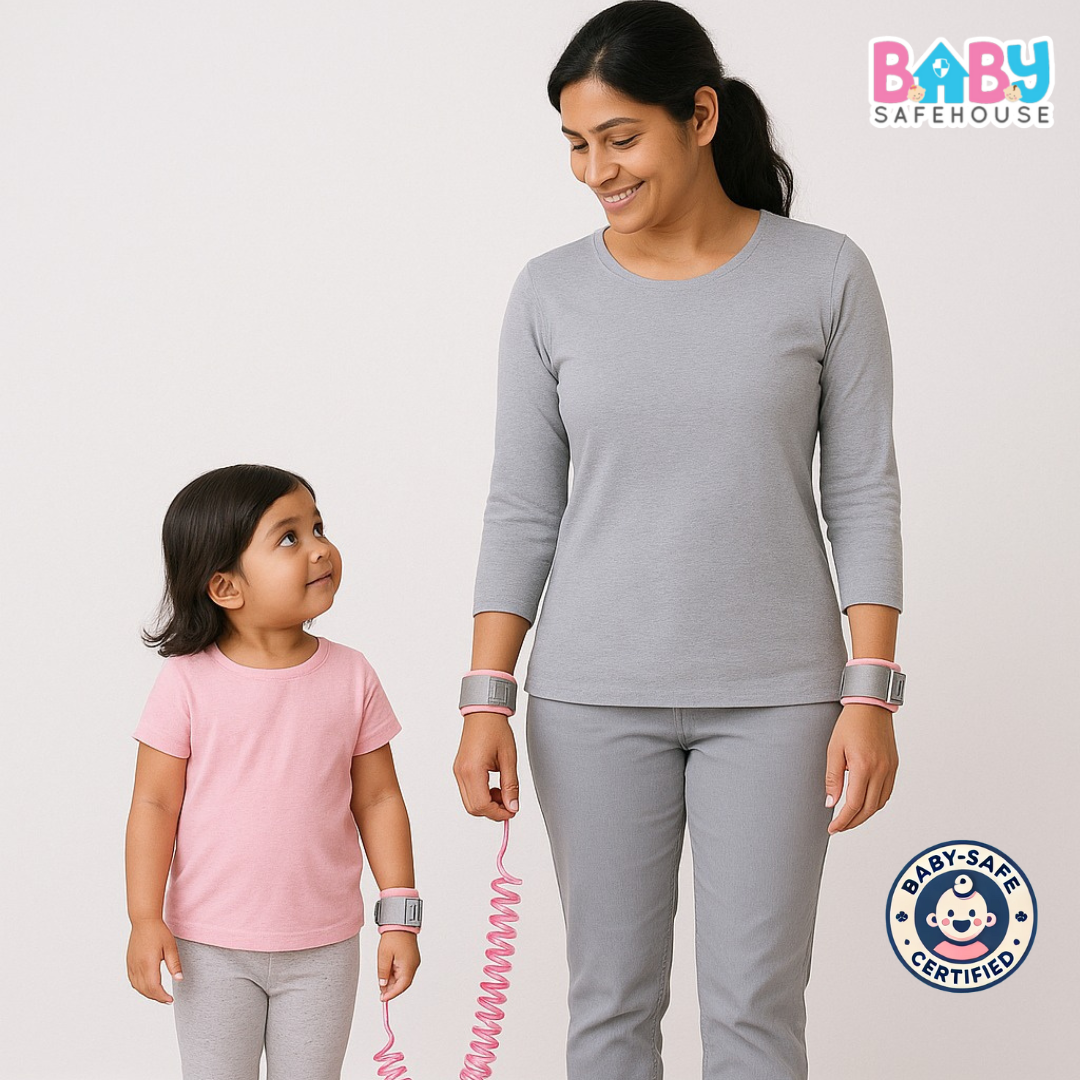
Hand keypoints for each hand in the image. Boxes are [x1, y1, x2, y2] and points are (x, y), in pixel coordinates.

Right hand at [126, 918, 182, 1003]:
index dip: (162, 997)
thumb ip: (174, 964)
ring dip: (148, 994)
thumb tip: (179, 979)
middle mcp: (137, 967)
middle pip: (145, 990)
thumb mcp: (170, 947)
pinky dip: (140, 988)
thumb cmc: (158, 932)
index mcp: (148, 964)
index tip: (170, 1000)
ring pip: (137, 987)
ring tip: (159, 995)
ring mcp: (131, 966)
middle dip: (156, 997)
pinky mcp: (129, 963)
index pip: (154, 988)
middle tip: (167, 999)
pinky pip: (133, 981)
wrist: (144, 921)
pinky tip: (147, 987)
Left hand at [378, 930, 420, 1001]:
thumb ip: (383, 973)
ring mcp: (413, 961)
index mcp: (408, 966)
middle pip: (403, 983)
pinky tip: (388, 971)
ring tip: (382, 978)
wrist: (400, 923)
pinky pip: (404, 970)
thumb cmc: (393, 936)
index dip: (391, 994)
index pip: (401, 987)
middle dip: (392, 988)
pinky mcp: (412, 957)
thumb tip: (383, 985)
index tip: (383, 999)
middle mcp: (413, 965)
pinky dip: (396, 974)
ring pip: (403, 977)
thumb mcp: (384, 956)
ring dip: (393, 980)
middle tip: (381, 991)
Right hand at [453, 712, 519, 820]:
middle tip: (509, 804)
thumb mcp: (509, 759)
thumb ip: (511, 786)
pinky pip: (468, 791)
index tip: (512, 811)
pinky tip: (493, 786)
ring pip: (469, 802)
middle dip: (492, 811)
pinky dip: (481, 795)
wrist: (483, 714)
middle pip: (473, 808)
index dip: (498, 813)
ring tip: (502, 792)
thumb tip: (512, 806)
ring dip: (486, 804)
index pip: (482, 805)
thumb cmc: (495, 730)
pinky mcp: (459, 770)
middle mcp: (461, 773)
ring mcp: (458, 772)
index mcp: (473, 770)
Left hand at [824, 703, 898, 833]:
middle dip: (853, 822)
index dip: (842, 820)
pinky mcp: (894, 765)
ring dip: (865, 815)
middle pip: (868, 809)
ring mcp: (890, 769)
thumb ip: (833, 778)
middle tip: (839, 827)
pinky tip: (864, 804)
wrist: (871, 706)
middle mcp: (880, 771)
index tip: (832, 828)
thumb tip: (831, 803)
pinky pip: (887, 792)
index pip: (854, 804)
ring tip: (850, 818)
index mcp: (863, 767)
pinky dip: (875, 803)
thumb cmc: (850, 724)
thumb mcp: (834, 749)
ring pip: (879, 803)